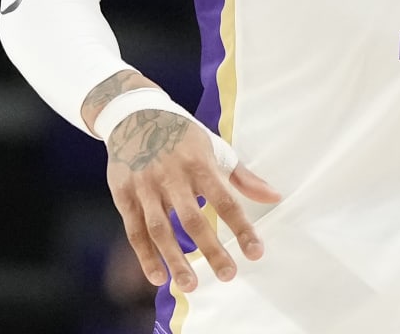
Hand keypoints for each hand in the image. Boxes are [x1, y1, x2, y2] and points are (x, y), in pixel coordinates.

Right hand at [105, 109, 280, 292]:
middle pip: (193, 218)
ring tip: (190, 285)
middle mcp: (172, 175)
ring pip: (160, 228)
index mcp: (199, 162)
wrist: (134, 114)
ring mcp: (146, 185)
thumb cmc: (182, 136)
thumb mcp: (214, 148)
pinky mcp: (124, 194)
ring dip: (175, 259)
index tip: (256, 252)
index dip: (241, 228)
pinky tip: (158, 276)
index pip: (225, 200)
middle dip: (211, 250)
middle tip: (228, 275)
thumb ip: (243, 177)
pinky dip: (145, 255)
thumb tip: (275, 197)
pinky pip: (135, 230)